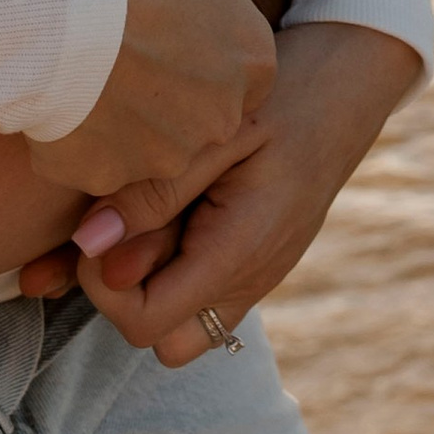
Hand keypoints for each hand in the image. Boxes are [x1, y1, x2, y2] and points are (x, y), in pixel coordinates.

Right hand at [25, 0, 274, 197]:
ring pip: (144, 139)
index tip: (160, 15)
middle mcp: (218, 122)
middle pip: (196, 108)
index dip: (197, 36)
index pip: (238, 61)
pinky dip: (74, 132)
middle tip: (120, 37)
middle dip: (165, 83)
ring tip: (82, 60)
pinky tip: (55, 89)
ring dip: (121, 112)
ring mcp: (159, 157)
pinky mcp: (102, 174)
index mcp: (254, 64)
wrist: (52, 5)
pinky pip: (90, 158)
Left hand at [27, 22, 421, 365]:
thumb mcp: (217, 131)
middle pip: (161, 340)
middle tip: (121, 226)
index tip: (97, 225)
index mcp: (238, 253)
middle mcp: (248, 281)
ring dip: (146, 284)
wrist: (343, 92)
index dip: (103, 284)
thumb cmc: (281, 99)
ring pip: (180, 326)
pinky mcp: (249, 264)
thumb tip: (90, 244)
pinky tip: (162, 213)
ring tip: (144, 218)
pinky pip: (198, 295)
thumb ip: (154, 190)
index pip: (145, 322)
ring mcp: (252, 278)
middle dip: (122, 295)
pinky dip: (168, 269)